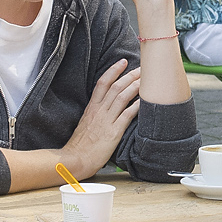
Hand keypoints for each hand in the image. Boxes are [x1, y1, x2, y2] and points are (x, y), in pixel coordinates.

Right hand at [63, 60, 145, 177]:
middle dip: (130, 75)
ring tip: (146, 80)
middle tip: (142, 68)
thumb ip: (95, 115)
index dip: (113, 71)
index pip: (102, 83)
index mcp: (92, 108)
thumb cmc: (80, 146)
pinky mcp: (113, 132)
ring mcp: (106, 120)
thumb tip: (105, 109)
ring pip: (122, 97)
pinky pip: (127, 115)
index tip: (122, 62)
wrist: (75, 159)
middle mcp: (99, 111)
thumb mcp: (85, 124)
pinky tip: (145, 101)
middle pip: (116, 87)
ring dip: (135, 86)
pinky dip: (137, 106)